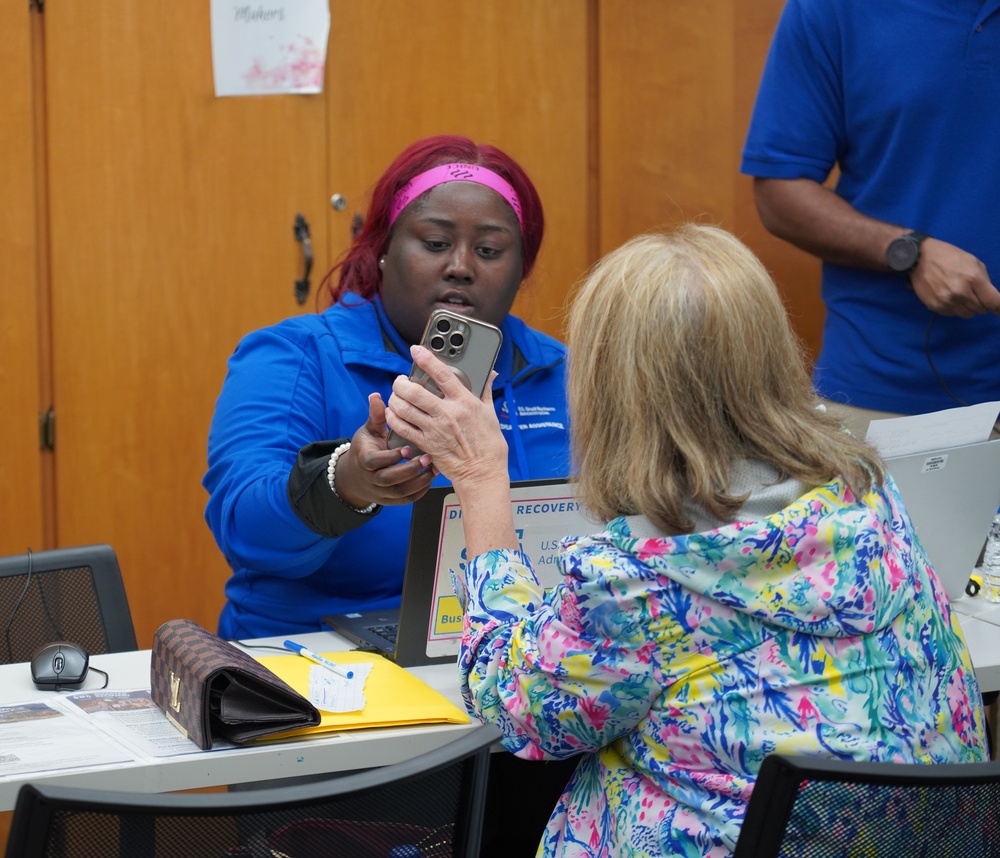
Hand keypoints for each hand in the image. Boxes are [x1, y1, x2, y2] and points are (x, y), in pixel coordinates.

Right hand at [332, 392, 435, 507]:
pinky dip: (420, 491)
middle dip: (409, 470)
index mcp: (364, 459)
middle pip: (388, 479)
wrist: (356, 474)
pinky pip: (406, 500)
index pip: (375, 461)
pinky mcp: (390, 500)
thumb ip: (376, 415)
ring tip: (433, 469)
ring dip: (418, 481)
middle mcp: (371, 478)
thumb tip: (376, 396)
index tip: (407, 448)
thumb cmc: (367, 447)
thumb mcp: (370, 430)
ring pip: (400, 492)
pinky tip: (430, 479)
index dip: (391, 457)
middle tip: (427, 459)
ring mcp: (380, 492)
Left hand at [385, 345, 508, 490]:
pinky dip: (393, 418)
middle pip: (415, 391)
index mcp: (465, 402)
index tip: (417, 350)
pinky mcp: (427, 444)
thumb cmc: (489, 446)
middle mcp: (448, 414)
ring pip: (404, 408)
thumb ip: (485, 390)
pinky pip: (402, 428)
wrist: (483, 473)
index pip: (443, 374)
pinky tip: (393, 414)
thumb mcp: (491, 414)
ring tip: (396, 396)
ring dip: (395, 399)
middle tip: (400, 380)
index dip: (427, 359)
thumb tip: (490, 373)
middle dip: (402, 382)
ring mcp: (435, 430)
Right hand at [910, 238, 999, 317]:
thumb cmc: (949, 256)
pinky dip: (955, 308)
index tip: (999, 310)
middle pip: (981, 310)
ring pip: (967, 314)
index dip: (999, 308)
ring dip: (968, 307)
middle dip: (982, 304)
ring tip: (962, 296)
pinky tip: (950, 297)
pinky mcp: (935, 306)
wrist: (919, 258)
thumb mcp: (973, 262)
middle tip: (975, 295)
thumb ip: (984, 281)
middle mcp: (961, 292)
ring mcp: (947, 301)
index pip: (993, 302)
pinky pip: (952, 314)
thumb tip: (991, 298)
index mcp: (973, 278)